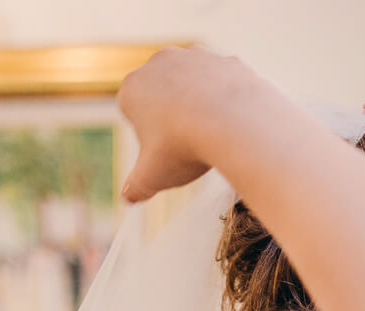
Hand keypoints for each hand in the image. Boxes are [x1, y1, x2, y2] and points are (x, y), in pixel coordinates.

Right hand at [116, 47, 254, 202]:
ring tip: (212, 135)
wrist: (235, 122)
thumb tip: (128, 198)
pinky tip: (234, 123)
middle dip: (172, 116)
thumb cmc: (186, 147)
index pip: (134, 112)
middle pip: (163, 95)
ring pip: (195, 86)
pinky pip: (225, 85)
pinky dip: (228, 100)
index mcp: (133, 88)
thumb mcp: (154, 176)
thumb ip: (137, 187)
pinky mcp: (226, 60)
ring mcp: (195, 57)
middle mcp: (160, 63)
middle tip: (188, 143)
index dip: (149, 136)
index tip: (165, 151)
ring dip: (200, 105)